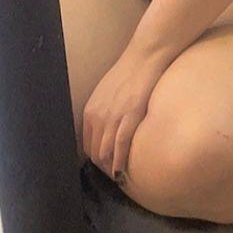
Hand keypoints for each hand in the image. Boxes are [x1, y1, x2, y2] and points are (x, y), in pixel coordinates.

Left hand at [82, 46, 166, 182]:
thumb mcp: (108, 93)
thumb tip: (108, 128)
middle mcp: (97, 116)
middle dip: (103, 167)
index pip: (87, 145)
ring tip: (120, 177)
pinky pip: (121, 145)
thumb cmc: (130, 72)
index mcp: (90, 111)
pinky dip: (121, 161)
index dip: (95, 159)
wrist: (146, 56)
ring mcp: (113, 117)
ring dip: (111, 168)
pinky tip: (123, 171)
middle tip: (115, 175)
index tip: (106, 166)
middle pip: (95, 152)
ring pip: (106, 152)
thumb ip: (104, 111)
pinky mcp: (130, 116)